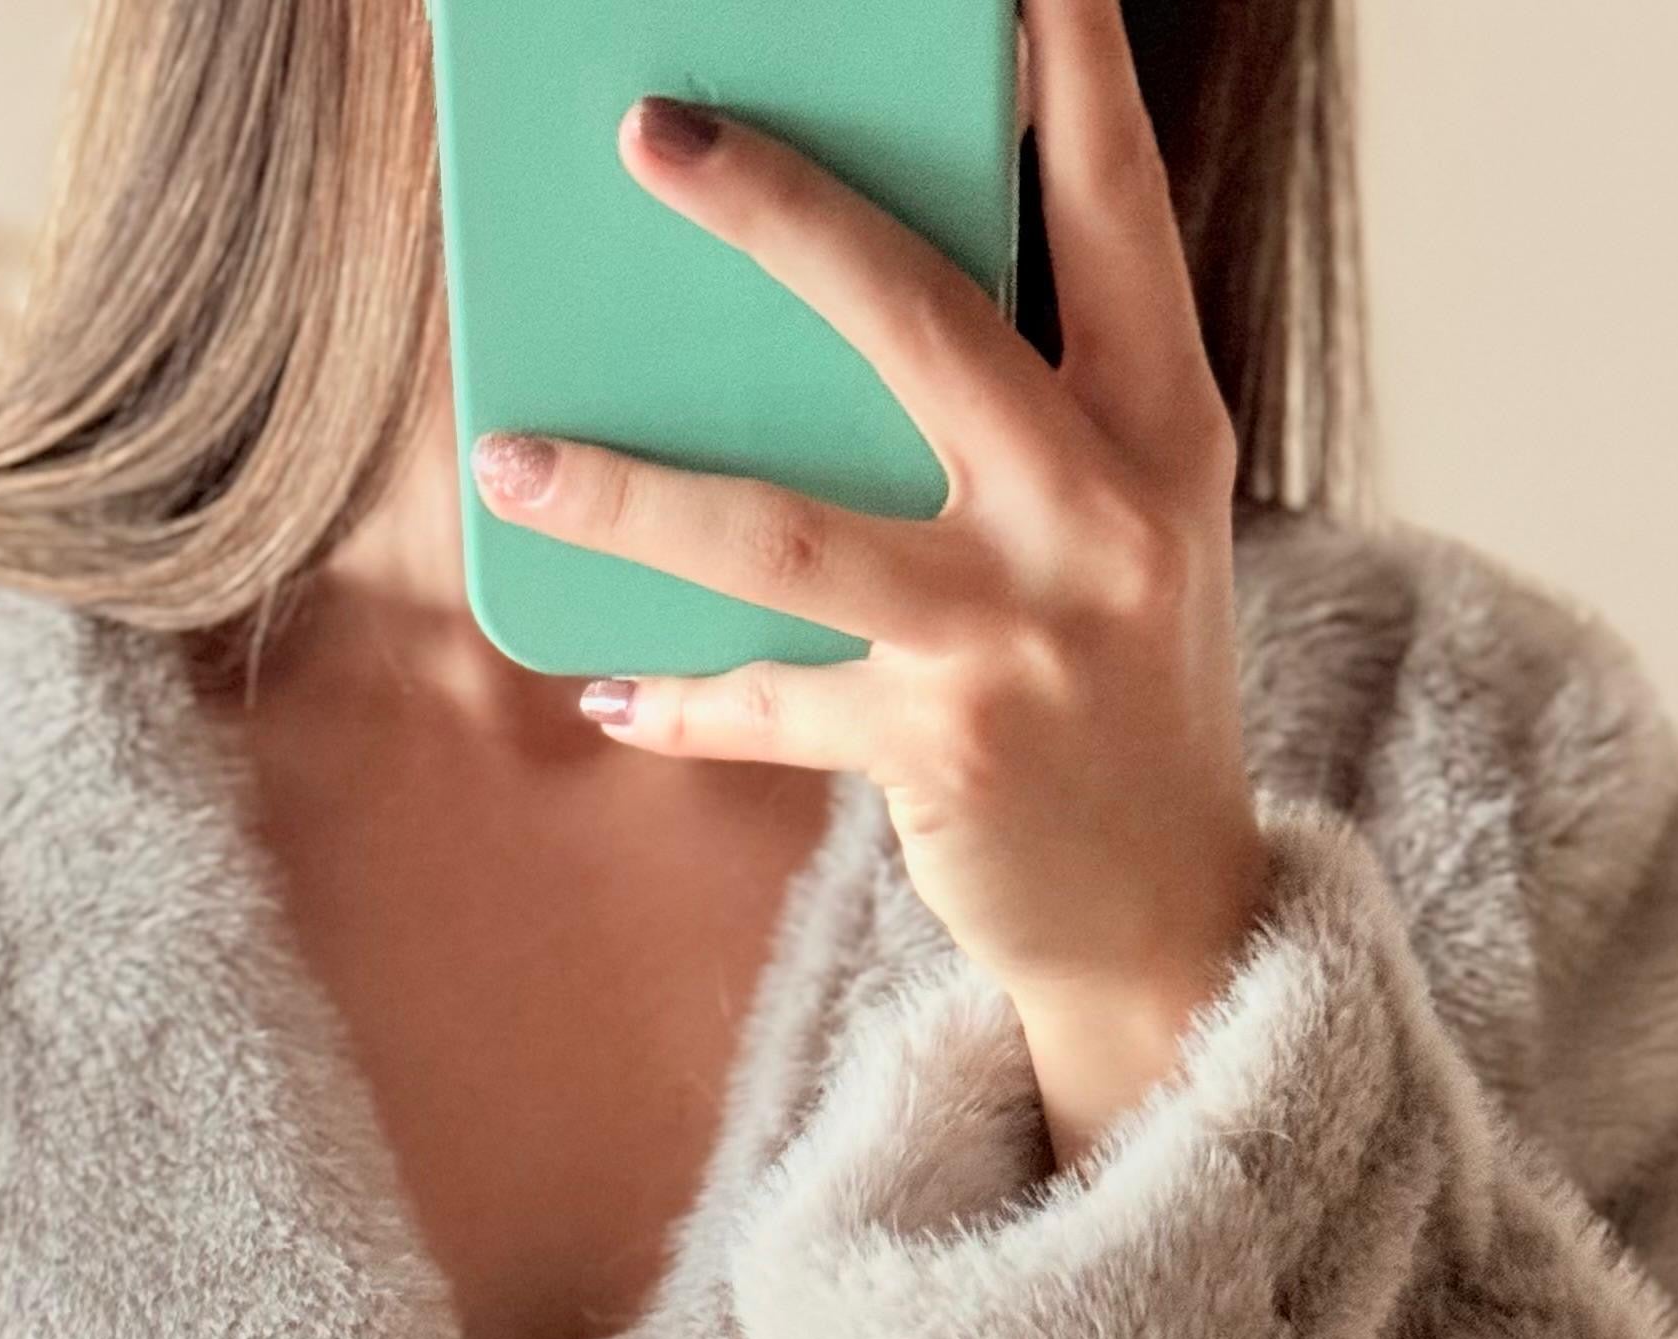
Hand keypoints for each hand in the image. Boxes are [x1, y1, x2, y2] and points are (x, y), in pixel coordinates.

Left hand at [465, 0, 1272, 1174]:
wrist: (1167, 915)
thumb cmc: (1112, 684)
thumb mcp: (1113, 521)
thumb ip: (1021, 404)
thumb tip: (826, 294)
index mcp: (1163, 420)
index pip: (1112, 206)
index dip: (1064, 73)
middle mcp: (1100, 508)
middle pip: (916, 321)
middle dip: (776, 216)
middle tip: (653, 132)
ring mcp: (1019, 632)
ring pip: (788, 534)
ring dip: (632, 494)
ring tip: (510, 455)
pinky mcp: (943, 748)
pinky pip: (772, 704)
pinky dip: (682, 696)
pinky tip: (605, 683)